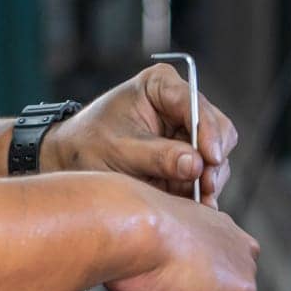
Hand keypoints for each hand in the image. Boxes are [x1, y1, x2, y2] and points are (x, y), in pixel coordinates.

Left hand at [41, 64, 239, 205]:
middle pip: (218, 129)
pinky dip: (204, 190)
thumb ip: (157, 157)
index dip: (208, 132)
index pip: (197, 104)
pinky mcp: (189, 157)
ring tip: (198, 200)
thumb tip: (196, 165)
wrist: (72, 163)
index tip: (209, 159)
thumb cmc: (88, 146)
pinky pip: (209, 174)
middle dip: (214, 160)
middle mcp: (181, 104)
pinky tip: (196, 204)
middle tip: (205, 188)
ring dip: (210, 179)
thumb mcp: (119, 151)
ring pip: (218, 155)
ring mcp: (187, 132)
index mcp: (161, 85)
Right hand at [107, 188, 259, 290]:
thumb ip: (176, 282)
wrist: (139, 232)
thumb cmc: (138, 231)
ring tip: (166, 289)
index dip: (191, 287)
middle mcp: (238, 246)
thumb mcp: (160, 253)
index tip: (172, 288)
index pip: (217, 272)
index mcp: (220, 230)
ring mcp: (243, 270)